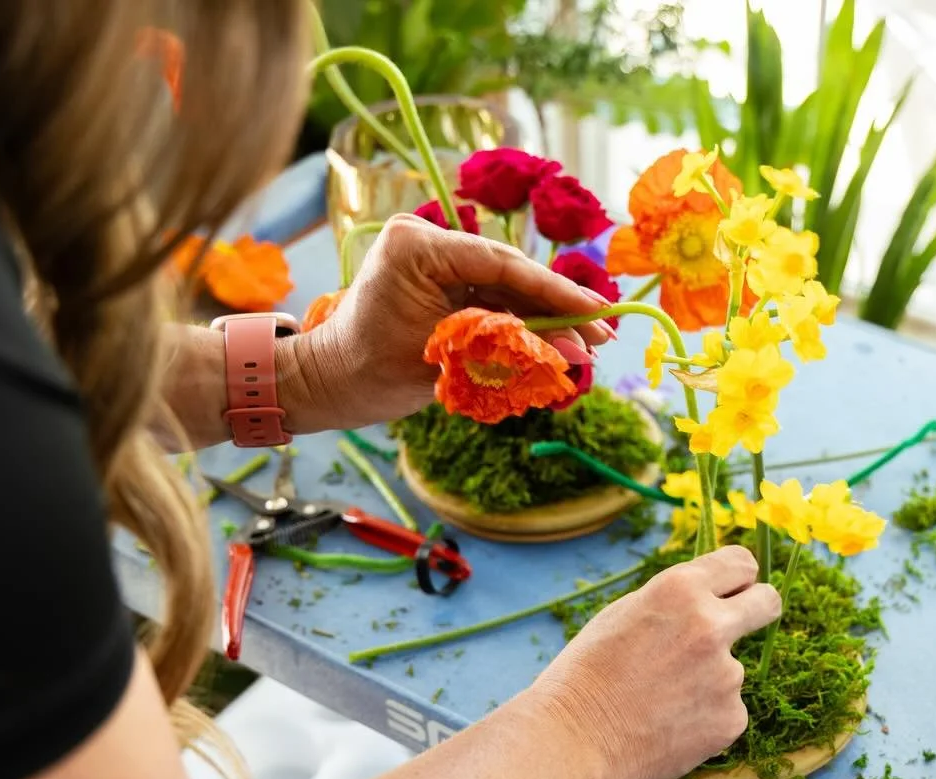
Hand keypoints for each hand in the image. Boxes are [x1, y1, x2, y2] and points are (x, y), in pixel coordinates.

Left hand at [291, 214, 613, 430]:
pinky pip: (492, 298)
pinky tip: (559, 342)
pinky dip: (522, 323)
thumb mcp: (449, 359)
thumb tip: (576, 349)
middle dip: (558, 306)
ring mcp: (435, 258)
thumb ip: (512, 348)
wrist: (331, 382)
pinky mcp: (442, 279)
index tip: (596, 312)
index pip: (503, 265)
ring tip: (590, 344)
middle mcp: (427, 240)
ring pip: (507, 287)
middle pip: (511, 273)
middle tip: (604, 332)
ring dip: (546, 317)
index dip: (556, 292)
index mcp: (417, 246)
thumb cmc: (374, 371)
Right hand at [527, 546, 780, 778]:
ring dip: (708, 680)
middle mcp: (711, 626)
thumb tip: (712, 597)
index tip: (736, 587)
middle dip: (759, 607)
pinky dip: (704, 717)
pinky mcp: (732, 719)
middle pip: (768, 602)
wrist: (575, 740)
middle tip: (742, 624)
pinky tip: (668, 725)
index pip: (741, 563)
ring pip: (733, 669)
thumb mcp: (624, 613)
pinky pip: (727, 709)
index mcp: (680, 589)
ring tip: (659, 700)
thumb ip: (675, 602)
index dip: (738, 576)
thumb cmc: (587, 674)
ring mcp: (727, 676)